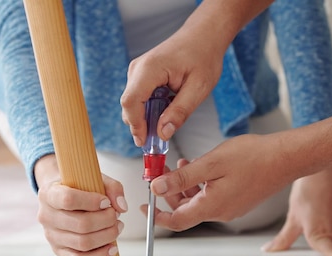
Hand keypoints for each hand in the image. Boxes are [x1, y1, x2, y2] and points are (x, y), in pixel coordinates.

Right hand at [34, 155, 127, 255]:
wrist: (62, 196)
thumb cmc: (80, 187)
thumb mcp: (94, 179)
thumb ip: (112, 188)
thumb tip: (122, 207)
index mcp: (49, 194)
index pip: (68, 200)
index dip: (92, 202)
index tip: (106, 202)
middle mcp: (46, 216)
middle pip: (81, 224)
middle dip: (106, 221)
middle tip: (116, 216)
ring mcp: (51, 236)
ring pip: (82, 243)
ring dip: (107, 236)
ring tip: (117, 227)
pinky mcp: (58, 251)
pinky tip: (112, 248)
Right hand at [120, 22, 224, 145]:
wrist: (203, 36)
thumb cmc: (203, 57)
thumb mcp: (198, 88)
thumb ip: (180, 112)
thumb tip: (163, 134)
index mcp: (150, 69)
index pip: (131, 102)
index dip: (135, 125)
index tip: (145, 142)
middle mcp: (138, 69)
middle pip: (128, 105)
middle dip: (140, 126)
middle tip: (157, 143)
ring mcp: (137, 71)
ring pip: (132, 104)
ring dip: (145, 119)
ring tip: (164, 127)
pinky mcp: (141, 76)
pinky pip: (139, 98)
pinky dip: (148, 111)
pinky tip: (164, 114)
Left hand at [148, 134, 294, 230]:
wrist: (286, 158)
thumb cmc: (254, 157)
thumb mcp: (211, 164)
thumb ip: (182, 178)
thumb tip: (156, 188)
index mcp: (212, 206)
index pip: (177, 221)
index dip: (157, 216)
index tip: (145, 207)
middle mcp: (221, 212)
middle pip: (186, 210)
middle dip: (170, 193)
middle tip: (162, 172)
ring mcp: (231, 207)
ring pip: (198, 201)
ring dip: (185, 186)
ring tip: (182, 164)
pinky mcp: (238, 200)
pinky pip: (211, 197)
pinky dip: (200, 184)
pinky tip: (200, 167)